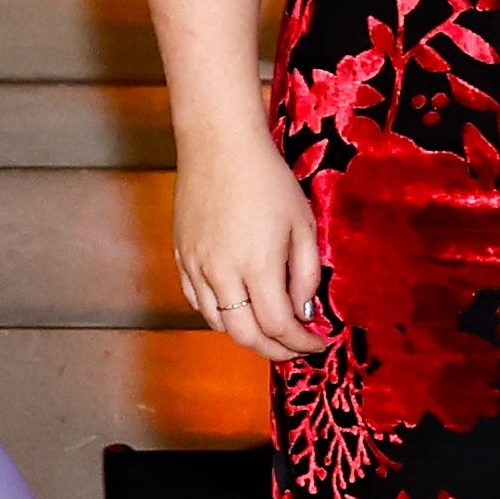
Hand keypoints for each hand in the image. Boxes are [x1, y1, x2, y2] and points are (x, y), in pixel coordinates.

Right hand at [175, 150, 327, 362]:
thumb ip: (305, 274)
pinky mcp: (181, 257)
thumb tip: (302, 312)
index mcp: (257, 266)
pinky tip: (239, 307)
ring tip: (271, 329)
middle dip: (274, 350)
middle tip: (296, 349)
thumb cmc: (268, 181)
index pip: (279, 326)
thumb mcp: (303, 225)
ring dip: (246, 335)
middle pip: (244, 336)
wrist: (219, 147)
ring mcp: (195, 267)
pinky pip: (197, 302)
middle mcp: (221, 274)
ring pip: (217, 324)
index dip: (301, 343)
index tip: (319, 344)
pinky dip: (219, 315)